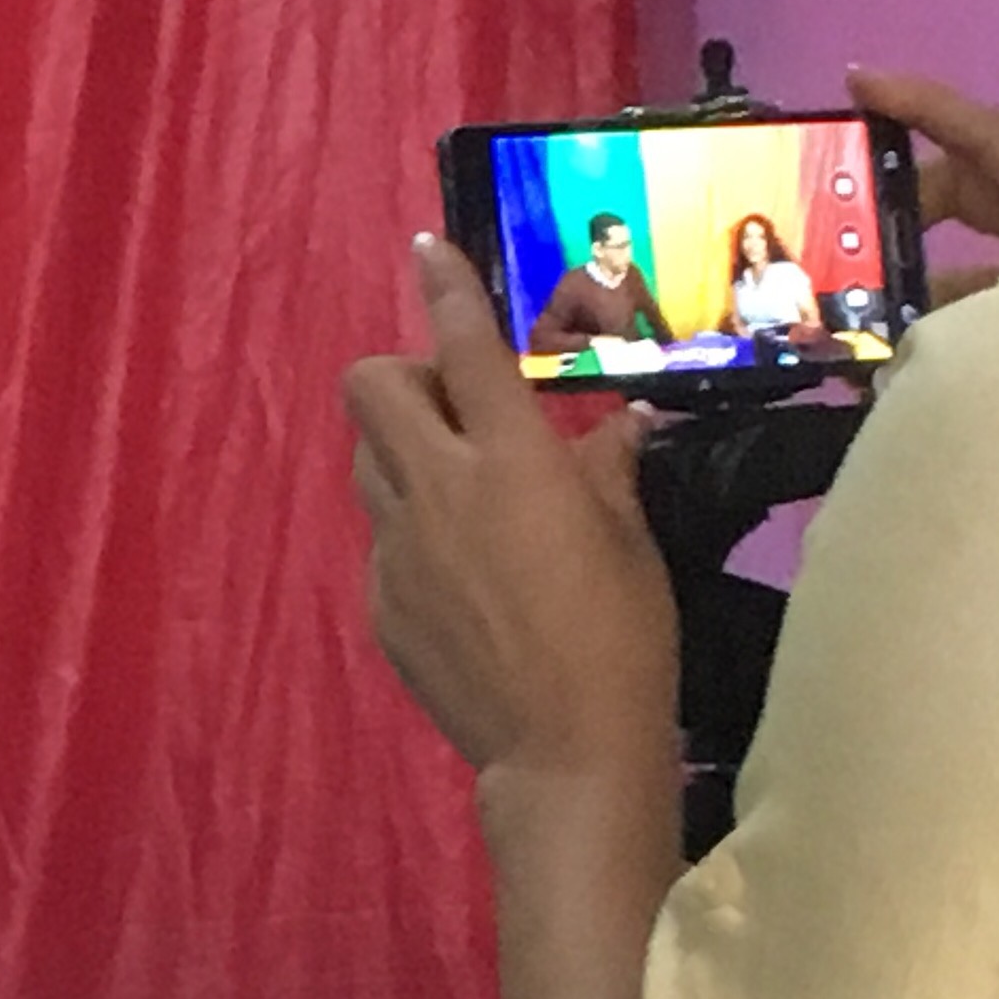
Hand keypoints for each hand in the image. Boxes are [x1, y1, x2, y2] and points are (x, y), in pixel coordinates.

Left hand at [343, 240, 676, 778]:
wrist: (563, 751)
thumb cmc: (619, 638)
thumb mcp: (631, 540)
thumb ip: (608, 469)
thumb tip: (618, 427)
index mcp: (510, 458)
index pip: (464, 345)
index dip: (445, 285)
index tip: (427, 247)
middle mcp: (438, 488)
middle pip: (371, 387)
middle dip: (403, 377)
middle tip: (454, 408)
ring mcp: (397, 547)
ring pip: (367, 460)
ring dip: (402, 452)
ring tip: (461, 490)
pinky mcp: (381, 602)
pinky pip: (384, 540)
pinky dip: (414, 534)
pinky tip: (462, 578)